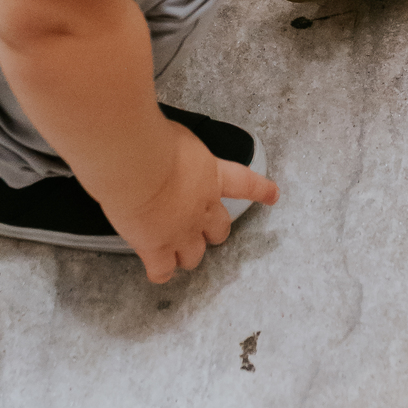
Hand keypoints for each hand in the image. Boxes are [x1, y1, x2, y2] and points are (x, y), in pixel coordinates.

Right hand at [113, 118, 279, 284]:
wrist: (134, 160)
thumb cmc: (150, 138)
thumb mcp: (176, 135)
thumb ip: (179, 150)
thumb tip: (164, 146)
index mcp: (211, 175)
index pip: (245, 183)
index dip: (260, 190)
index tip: (272, 195)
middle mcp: (201, 207)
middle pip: (219, 230)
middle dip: (211, 232)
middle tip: (197, 226)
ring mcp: (180, 231)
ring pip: (193, 256)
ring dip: (186, 253)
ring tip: (173, 249)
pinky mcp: (156, 248)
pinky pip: (163, 271)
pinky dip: (160, 271)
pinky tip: (156, 268)